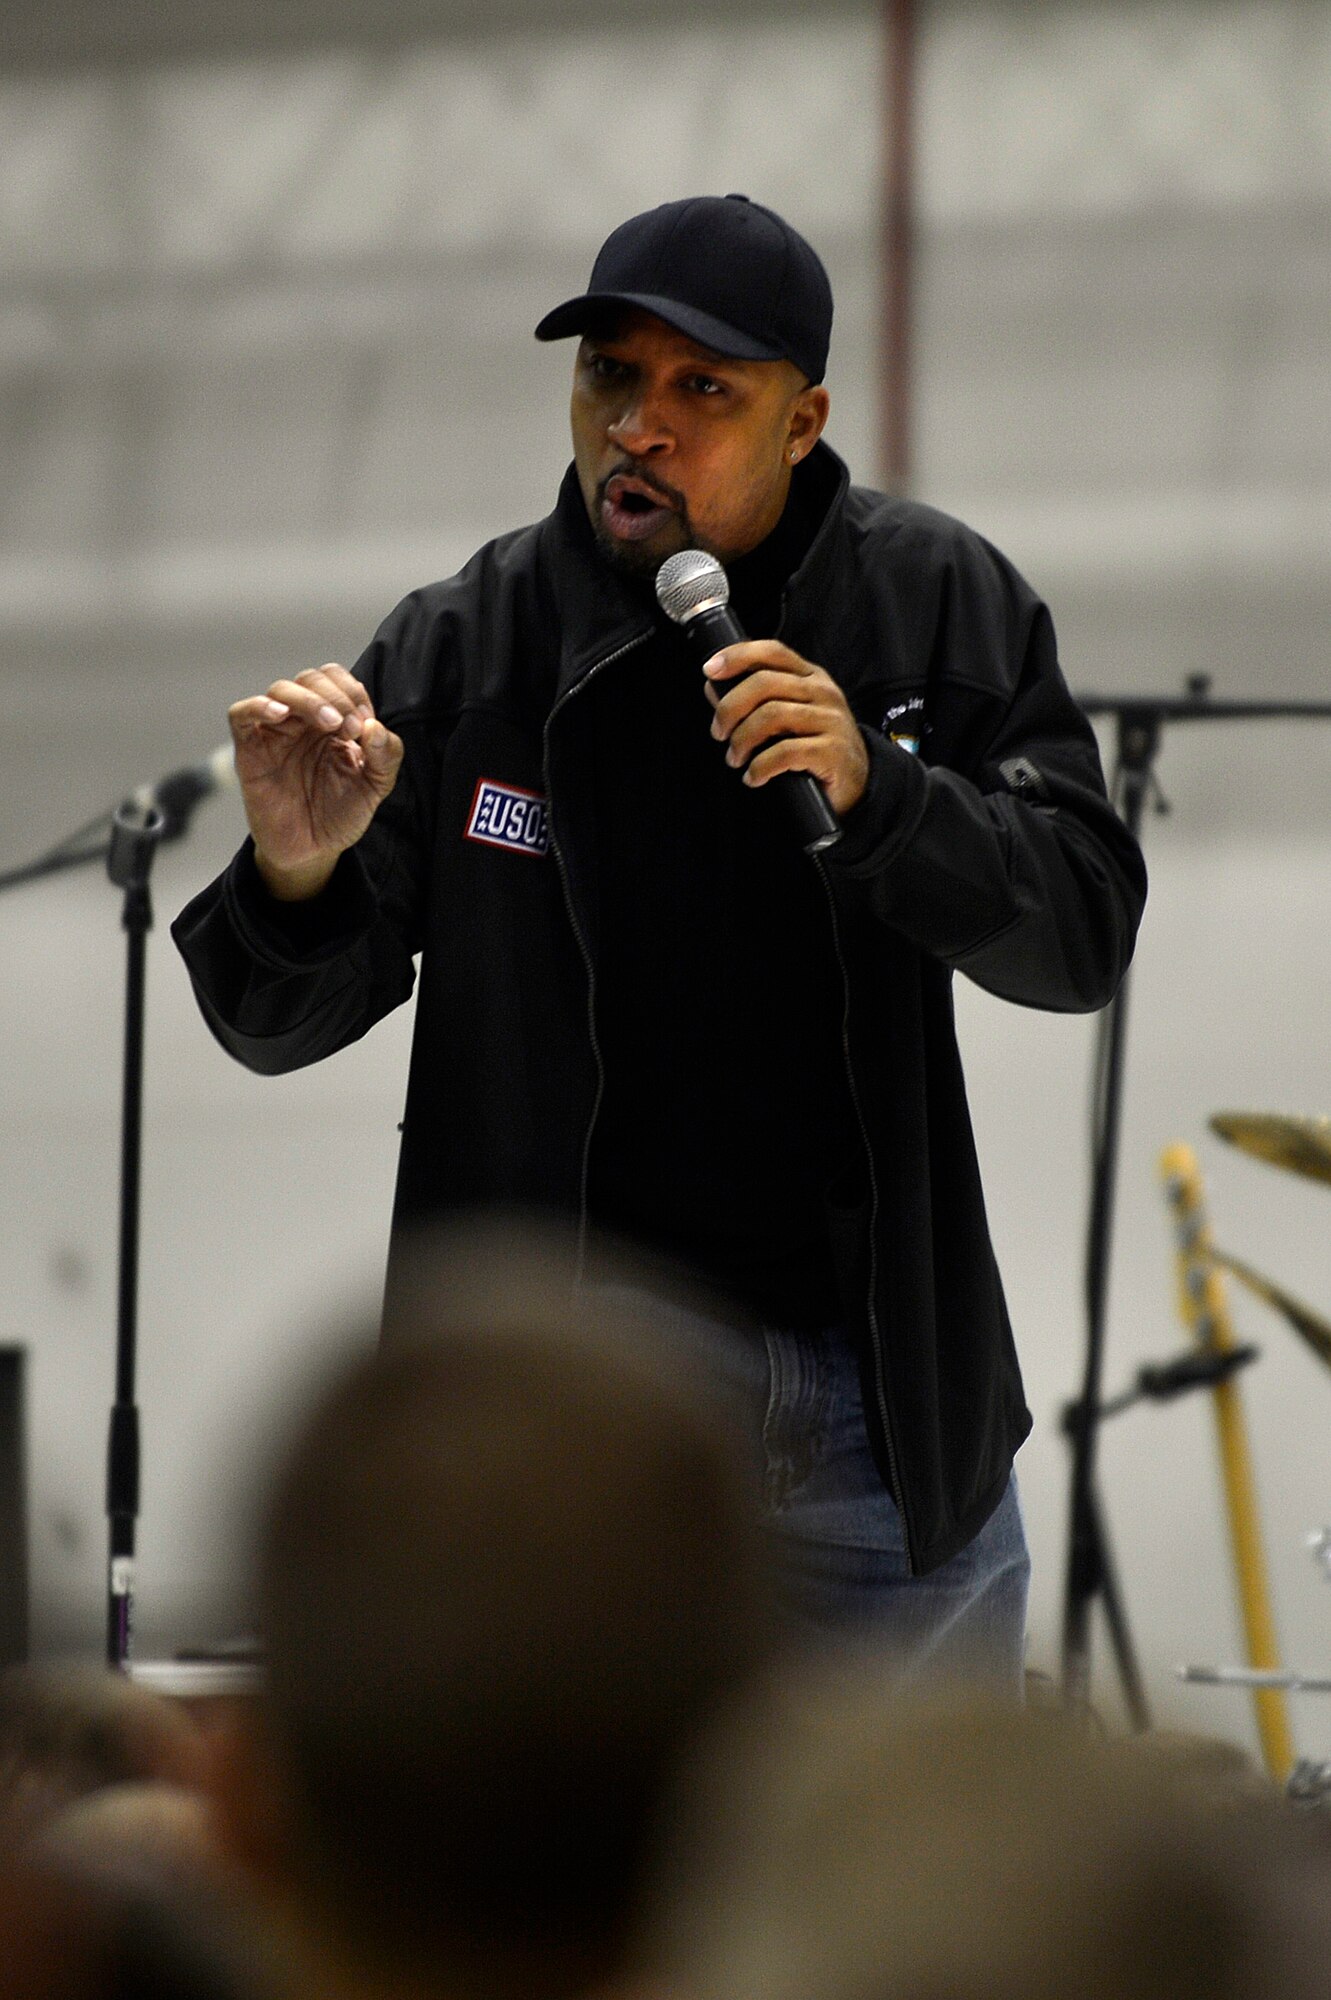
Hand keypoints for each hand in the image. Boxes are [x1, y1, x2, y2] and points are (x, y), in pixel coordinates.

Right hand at [228, 664, 403, 899]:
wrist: (311, 851)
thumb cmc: (339, 814)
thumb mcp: (375, 786)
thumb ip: (386, 755)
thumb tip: (375, 725)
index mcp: (331, 720)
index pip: (336, 679)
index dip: (352, 691)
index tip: (365, 722)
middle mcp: (301, 721)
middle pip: (310, 678)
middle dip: (336, 695)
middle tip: (350, 727)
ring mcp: (274, 733)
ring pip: (281, 689)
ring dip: (309, 699)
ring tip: (330, 724)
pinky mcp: (249, 750)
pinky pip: (241, 714)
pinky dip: (259, 706)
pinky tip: (281, 714)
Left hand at [703, 642, 868, 815]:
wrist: (860, 781)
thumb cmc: (817, 746)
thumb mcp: (788, 717)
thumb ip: (754, 701)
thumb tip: (713, 688)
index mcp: (810, 677)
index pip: (772, 652)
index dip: (737, 656)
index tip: (710, 670)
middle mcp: (822, 692)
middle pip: (764, 684)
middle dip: (730, 709)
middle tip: (719, 733)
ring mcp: (830, 720)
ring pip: (771, 716)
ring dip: (742, 740)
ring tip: (735, 758)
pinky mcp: (832, 751)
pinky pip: (785, 752)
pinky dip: (760, 767)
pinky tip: (754, 776)